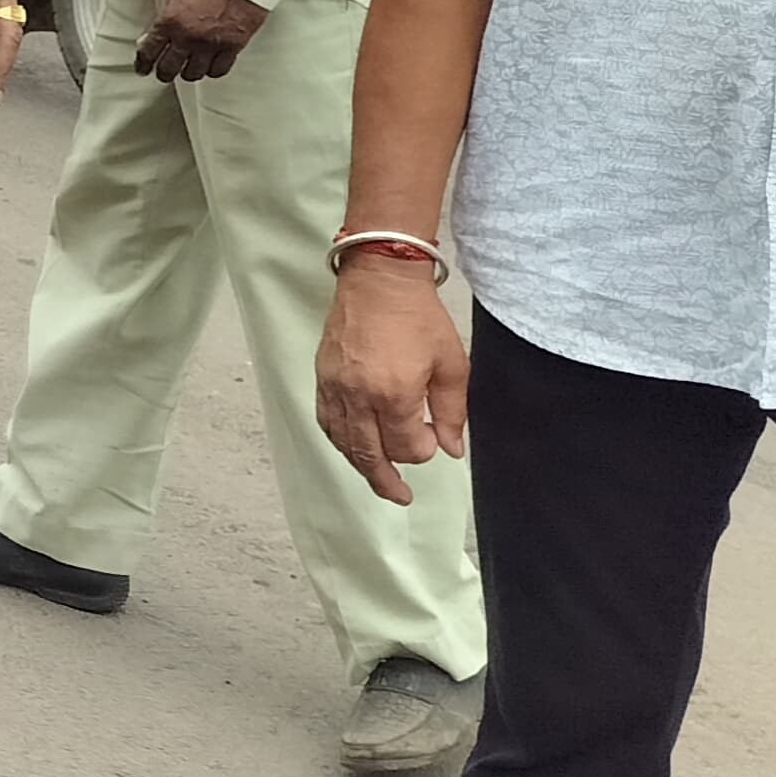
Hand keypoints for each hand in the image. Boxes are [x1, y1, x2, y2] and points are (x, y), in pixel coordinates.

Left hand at [135, 0, 268, 82]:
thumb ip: (167, 19)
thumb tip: (156, 37)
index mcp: (170, 21)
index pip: (149, 51)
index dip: (144, 63)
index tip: (143, 68)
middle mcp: (188, 37)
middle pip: (168, 69)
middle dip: (164, 73)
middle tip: (164, 73)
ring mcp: (209, 45)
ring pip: (193, 74)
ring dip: (188, 73)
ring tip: (188, 69)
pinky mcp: (231, 48)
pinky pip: (217, 70)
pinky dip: (212, 70)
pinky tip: (210, 66)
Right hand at [316, 261, 463, 506]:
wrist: (380, 280)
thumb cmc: (419, 317)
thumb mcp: (451, 364)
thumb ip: (452, 411)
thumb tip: (451, 449)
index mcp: (394, 393)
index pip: (405, 447)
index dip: (423, 452)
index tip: (433, 440)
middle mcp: (359, 396)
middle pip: (369, 454)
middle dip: (387, 480)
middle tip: (400, 496)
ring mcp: (336, 387)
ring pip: (343, 442)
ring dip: (361, 465)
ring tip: (376, 478)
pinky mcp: (323, 377)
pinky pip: (326, 421)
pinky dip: (339, 441)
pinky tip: (352, 447)